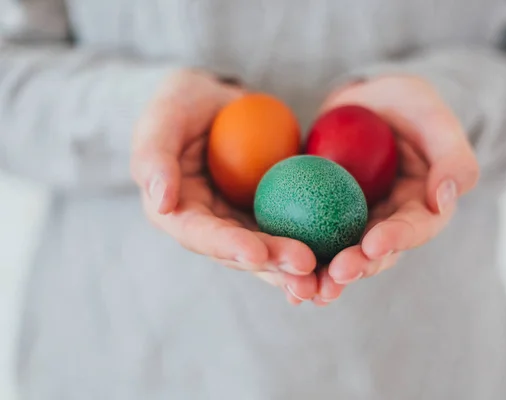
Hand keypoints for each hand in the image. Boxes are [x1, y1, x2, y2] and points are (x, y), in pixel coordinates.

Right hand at [130, 70, 317, 303]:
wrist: (217, 102)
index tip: (256, 253)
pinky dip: (314, 247)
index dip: (227, 246)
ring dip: (295, 268)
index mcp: (175, 211)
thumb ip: (153, 155)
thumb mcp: (164, 116)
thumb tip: (160, 202)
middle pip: (240, 251)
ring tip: (324, 281)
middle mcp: (209, 226)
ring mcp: (241, 222)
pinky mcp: (269, 214)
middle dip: (272, 264)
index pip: (200, 233)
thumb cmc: (183, 102)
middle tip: (305, 269)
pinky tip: (338, 260)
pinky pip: (291, 232)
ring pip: (269, 252)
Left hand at [312, 75, 479, 304]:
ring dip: (326, 275)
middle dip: (357, 268)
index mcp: (423, 207)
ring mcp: (357, 223)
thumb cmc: (407, 104)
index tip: (372, 245)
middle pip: (376, 253)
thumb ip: (452, 155)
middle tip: (334, 276)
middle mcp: (391, 223)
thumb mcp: (433, 116)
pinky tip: (279, 272)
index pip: (414, 228)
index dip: (396, 240)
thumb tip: (446, 198)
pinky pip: (313, 238)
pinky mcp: (327, 217)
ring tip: (305, 290)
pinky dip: (298, 256)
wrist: (366, 105)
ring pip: (343, 254)